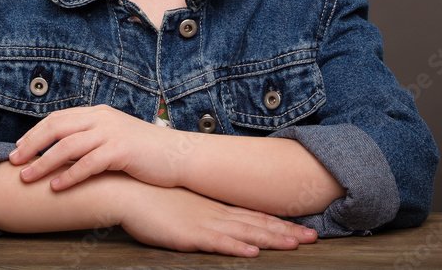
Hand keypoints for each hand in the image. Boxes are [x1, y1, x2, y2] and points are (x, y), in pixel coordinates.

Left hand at [9, 104, 188, 189]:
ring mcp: (112, 133)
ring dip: (43, 162)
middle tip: (13, 162)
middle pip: (56, 128)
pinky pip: (88, 163)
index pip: (57, 118)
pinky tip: (56, 187)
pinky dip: (69, 175)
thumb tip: (64, 153)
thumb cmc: (146, 152)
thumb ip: (92, 140)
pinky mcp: (121, 150)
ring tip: (27, 177)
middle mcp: (102, 118)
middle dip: (31, 145)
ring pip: (67, 146)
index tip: (18, 149)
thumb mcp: (115, 138)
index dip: (34, 133)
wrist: (179, 155)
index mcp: (98, 113)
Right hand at [119, 181, 317, 256]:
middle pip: (257, 223)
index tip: (303, 227)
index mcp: (215, 207)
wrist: (128, 191)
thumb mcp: (183, 203)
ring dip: (272, 238)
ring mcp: (203, 223)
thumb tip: (214, 216)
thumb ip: (201, 211)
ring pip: (245, 233)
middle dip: (287, 232)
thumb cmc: (152, 198)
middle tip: (314, 237)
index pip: (254, 215)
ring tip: (295, 244)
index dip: (280, 222)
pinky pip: (217, 242)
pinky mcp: (188, 234)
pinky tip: (252, 251)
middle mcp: (215, 213)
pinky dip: (236, 247)